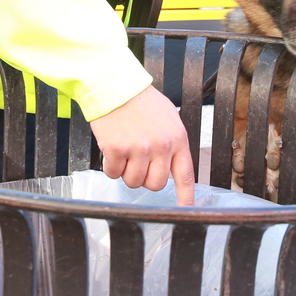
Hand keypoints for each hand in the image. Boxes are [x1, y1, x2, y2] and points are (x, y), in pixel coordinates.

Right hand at [89, 85, 195, 204]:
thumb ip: (172, 143)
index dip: (185, 197)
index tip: (186, 210)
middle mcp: (161, 145)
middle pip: (155, 185)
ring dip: (125, 171)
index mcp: (177, 138)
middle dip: (144, 178)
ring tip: (124, 150)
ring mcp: (139, 148)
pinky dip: (110, 165)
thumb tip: (171, 168)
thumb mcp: (168, 118)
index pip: (185, 175)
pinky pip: (113, 173)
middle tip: (137, 162)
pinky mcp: (117, 149)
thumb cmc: (140, 101)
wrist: (114, 85)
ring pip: (133, 181)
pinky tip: (112, 148)